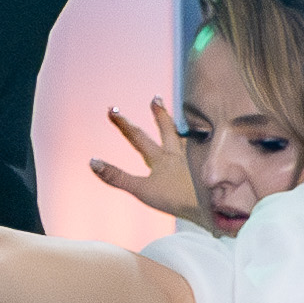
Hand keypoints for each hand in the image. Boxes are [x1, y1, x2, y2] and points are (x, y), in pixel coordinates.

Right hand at [90, 98, 209, 224]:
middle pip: (167, 130)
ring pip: (189, 139)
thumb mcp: (141, 190)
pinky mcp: (210, 168)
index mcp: (160, 159)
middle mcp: (178, 154)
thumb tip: (92, 162)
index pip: (138, 138)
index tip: (111, 110)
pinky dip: (206, 147)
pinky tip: (209, 148)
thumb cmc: (176, 199)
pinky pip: (208, 152)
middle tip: (155, 98)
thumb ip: (117, 177)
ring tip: (185, 122)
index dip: (122, 125)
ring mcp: (196, 159)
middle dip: (158, 114)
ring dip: (185, 130)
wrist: (211, 204)